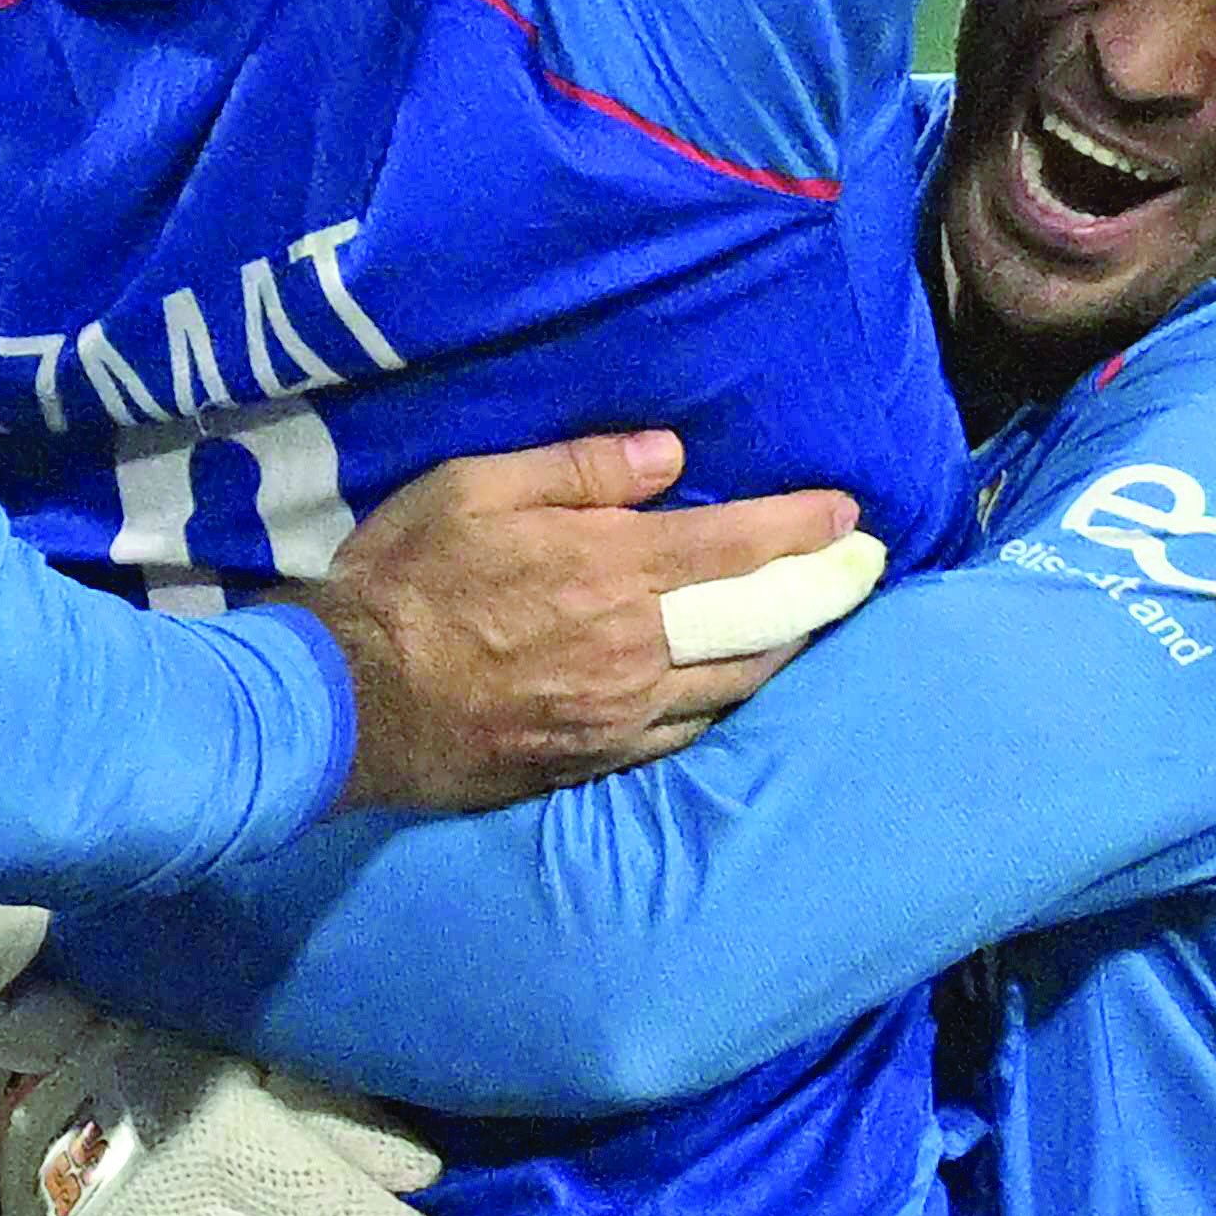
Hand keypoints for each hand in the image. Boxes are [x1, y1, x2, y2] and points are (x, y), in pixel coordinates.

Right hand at [308, 432, 865, 810]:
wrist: (350, 700)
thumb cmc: (406, 580)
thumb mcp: (472, 489)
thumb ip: (577, 470)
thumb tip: (668, 455)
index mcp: (610, 571)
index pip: (734, 545)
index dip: (800, 527)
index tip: (848, 514)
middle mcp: (636, 648)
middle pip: (756, 624)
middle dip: (820, 594)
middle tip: (865, 573)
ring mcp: (622, 714)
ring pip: (735, 688)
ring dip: (787, 654)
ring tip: (817, 629)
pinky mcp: (597, 760)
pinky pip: (690, 737)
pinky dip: (730, 709)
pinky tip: (741, 695)